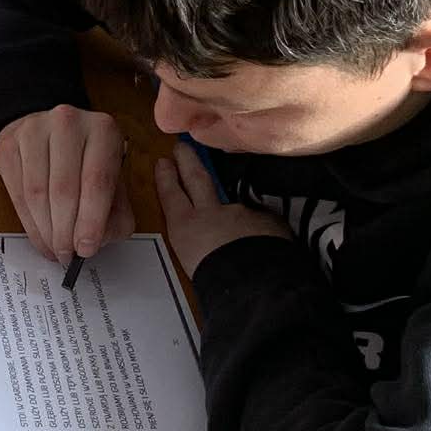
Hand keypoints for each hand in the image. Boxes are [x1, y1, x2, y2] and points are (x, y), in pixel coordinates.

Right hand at [0, 104, 135, 265]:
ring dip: (46, 230)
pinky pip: (17, 192)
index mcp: (103, 129)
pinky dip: (29, 222)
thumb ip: (115, 215)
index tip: (86, 249)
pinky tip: (40, 236)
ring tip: (55, 249)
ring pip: (37, 193)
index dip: (91, 220)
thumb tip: (91, 242)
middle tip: (67, 255)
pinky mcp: (9, 144)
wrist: (49, 135)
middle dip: (65, 231)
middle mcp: (68, 121)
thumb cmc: (87, 164)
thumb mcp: (114, 183)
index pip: (97, 181)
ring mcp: (34, 129)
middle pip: (64, 189)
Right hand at [155, 142, 291, 275]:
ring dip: (233, 210)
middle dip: (188, 161)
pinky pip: (262, 220)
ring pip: (235, 205)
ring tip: (237, 223)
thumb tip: (206, 248)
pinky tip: (266, 242)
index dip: (167, 177)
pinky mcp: (267, 218)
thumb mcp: (194, 268)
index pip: (172, 195)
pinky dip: (261, 228)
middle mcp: (211, 212)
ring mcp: (241, 212)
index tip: (163, 160)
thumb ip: (199, 249)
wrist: (252, 284)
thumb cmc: (215, 283)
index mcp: (186, 227)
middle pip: (197, 179)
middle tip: (182, 146)